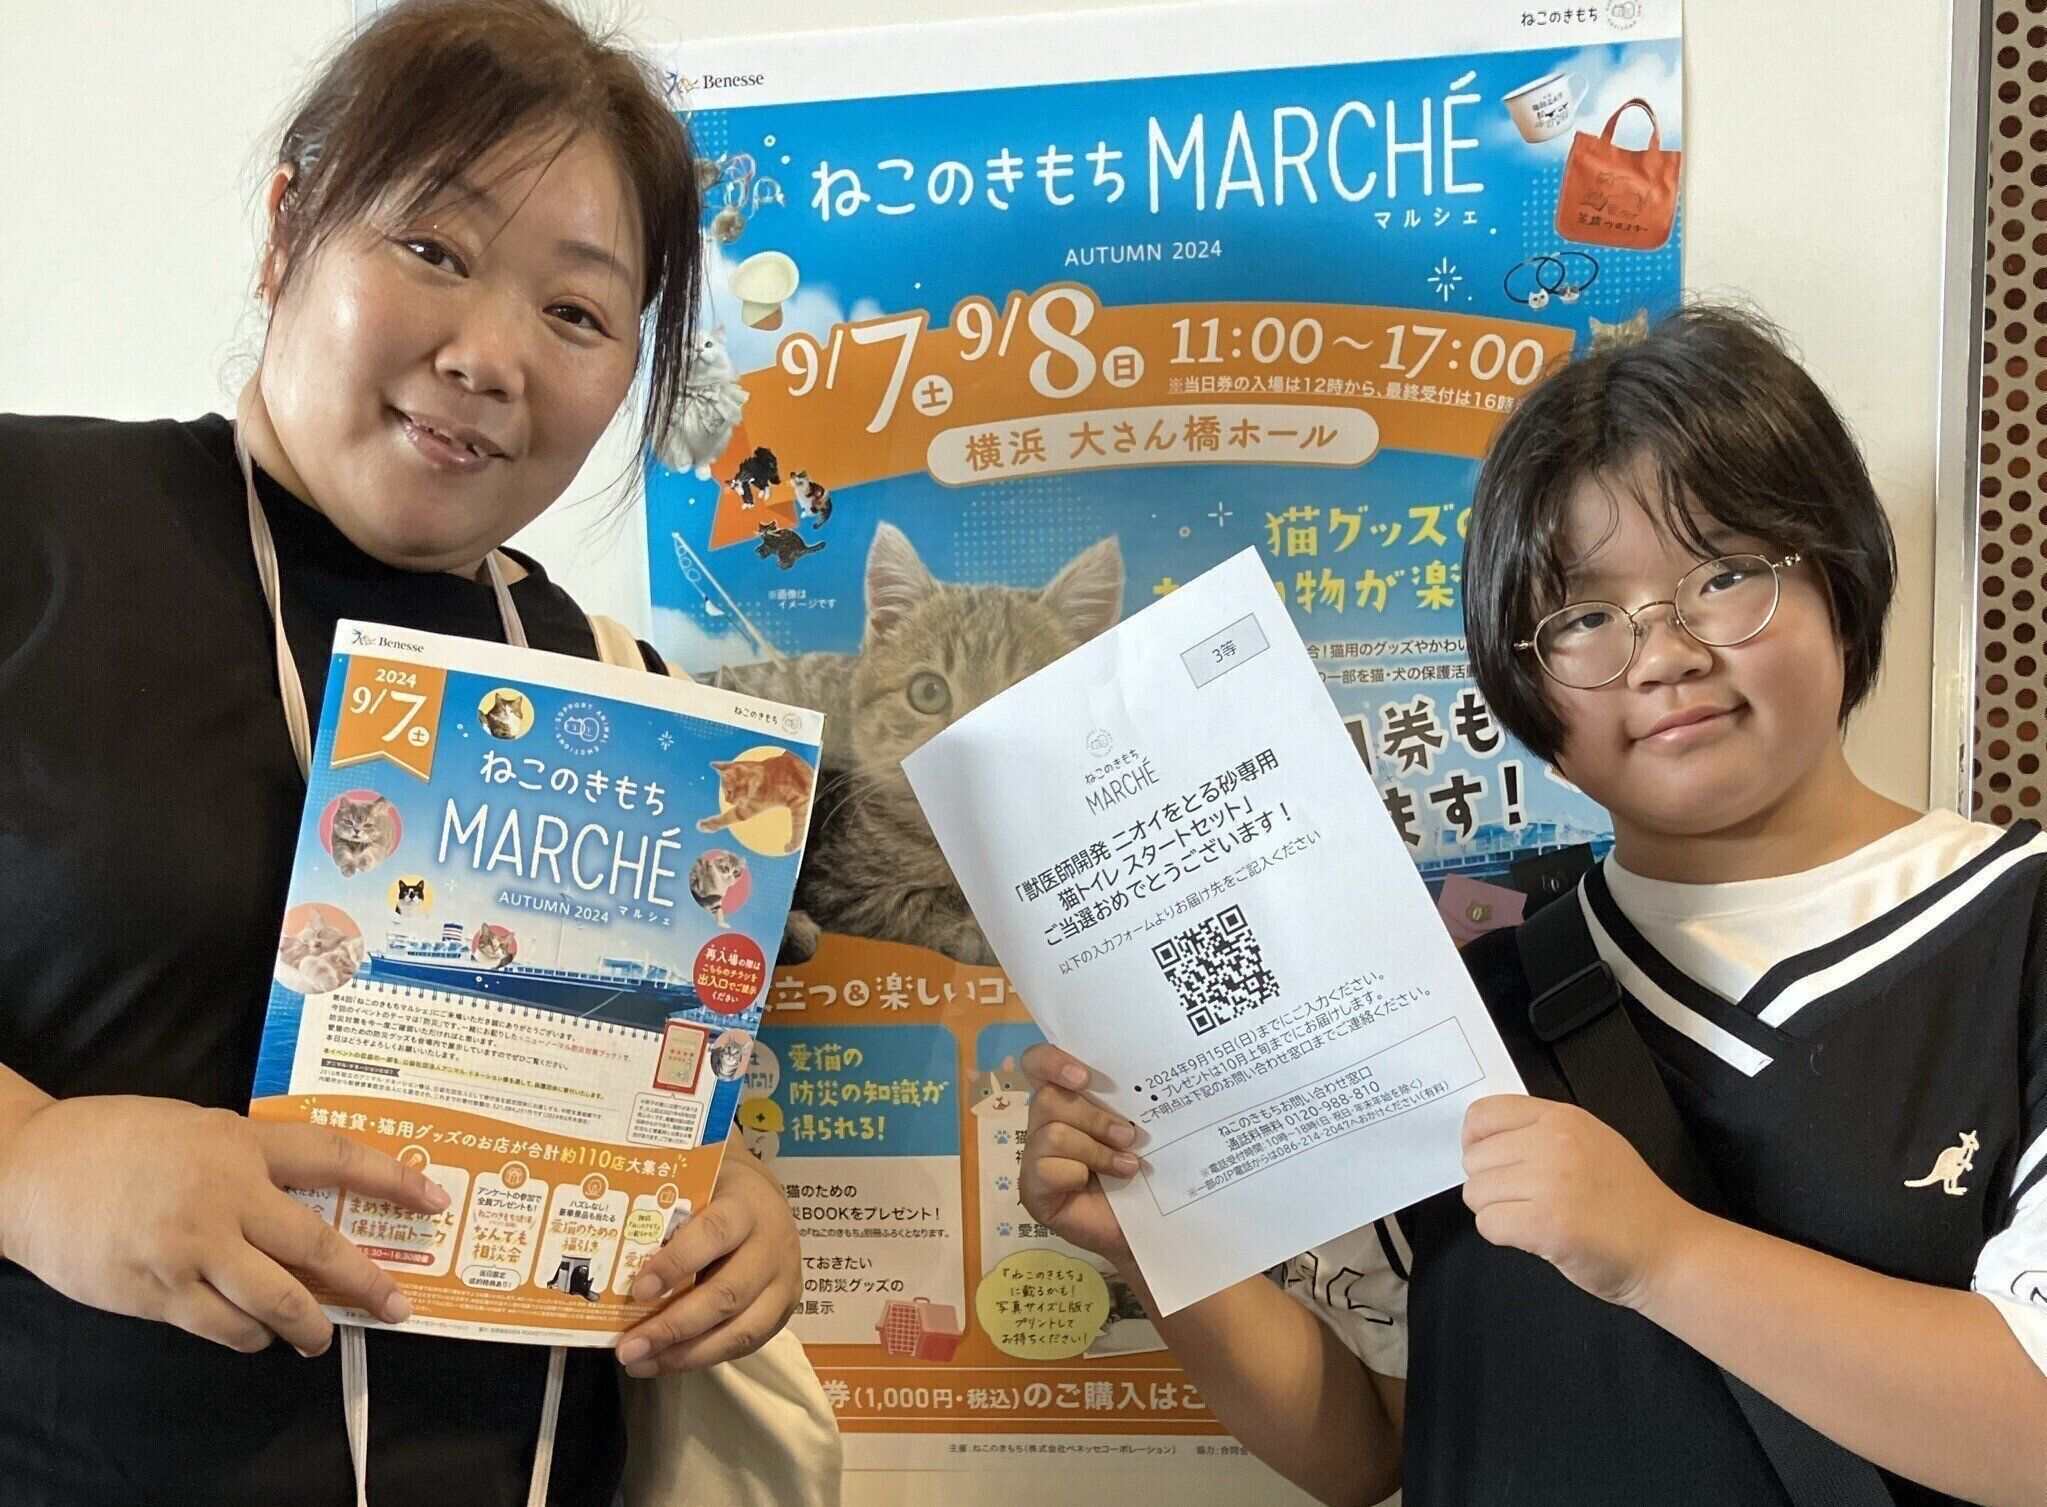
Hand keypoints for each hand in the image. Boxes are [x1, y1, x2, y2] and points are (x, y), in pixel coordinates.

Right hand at [0, 1095, 447, 1355]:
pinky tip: (257, 1335)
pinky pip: (224, 1327)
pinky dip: (250, 1336)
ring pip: (276, 1301)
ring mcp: (191, 1250)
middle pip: (317, 1247)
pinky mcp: (157, 1294)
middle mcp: (225, 1197)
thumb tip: (308, 1191)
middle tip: (397, 1306)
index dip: (390, 1178)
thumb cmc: (114, 1141)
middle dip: (366, 1282)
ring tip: (321, 1337)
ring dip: (309, 1326)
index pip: (335, 1157)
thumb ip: (249, 1156)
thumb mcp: (196, 1127)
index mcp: (239, 1144)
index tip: (433, 1198)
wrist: (27, 1171)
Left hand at [614, 1135, 799, 1376]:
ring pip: (740, 1330)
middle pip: (727, 1294)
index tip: (638, 1290)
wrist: (765, 1198)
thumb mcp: (695, 1186)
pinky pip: (744, 1344)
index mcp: (747, 1206)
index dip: (676, 1264)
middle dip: (674, 1327)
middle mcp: (773, 1246)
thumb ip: (663, 1214)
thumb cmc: (717, 1191)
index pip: (714, 1234)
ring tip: (640, 1364)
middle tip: (628, 1347)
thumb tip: (607, 1250)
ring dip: (686, 1354)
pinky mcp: (783, 1310)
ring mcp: (783, 1282)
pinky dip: (702, 1358)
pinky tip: (665, 1362)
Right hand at [1018, 1043, 1141, 1270]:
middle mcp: (1042, 1124)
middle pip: (1048, 1098)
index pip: (1037, 1062)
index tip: (1084, 1077)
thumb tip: (1137, 1089)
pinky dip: (1077, 1174)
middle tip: (1129, 1136)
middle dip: (1094, 1118)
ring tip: (1127, 1167)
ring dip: (1097, 1151)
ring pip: (1053, 1134)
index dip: (1052, 1060)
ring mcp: (1034, 1158)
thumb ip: (1122, 1108)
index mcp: (1065, 1100)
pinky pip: (1046, 1168)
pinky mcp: (1031, 1189)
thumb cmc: (1133, 1176)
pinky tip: (1093, 1186)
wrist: (1137, 1229)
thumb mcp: (1130, 1134)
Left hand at [1460, 1094, 1706, 1309]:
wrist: (1668, 1250)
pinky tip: (1534, 1236)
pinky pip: (1488, 1224)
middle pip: (1474, 1158)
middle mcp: (1553, 1143)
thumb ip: (1542, 1133)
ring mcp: (1550, 1183)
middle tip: (1522, 1199)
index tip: (1489, 1161)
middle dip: (1489, 1184)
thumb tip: (1485, 1140)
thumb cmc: (1629, 1204)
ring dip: (1496, 1211)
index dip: (1475, 1141)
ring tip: (1533, 1217)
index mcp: (1561, 1118)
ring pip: (1476, 1193)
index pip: (1483, 1114)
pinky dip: (1503, 1235)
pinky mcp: (1547, 1224)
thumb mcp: (1590, 1143)